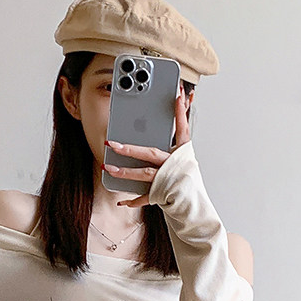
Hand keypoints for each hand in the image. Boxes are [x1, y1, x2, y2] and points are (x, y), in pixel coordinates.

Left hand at [104, 85, 193, 208]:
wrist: (192, 204)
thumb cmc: (186, 181)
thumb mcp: (183, 160)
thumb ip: (172, 145)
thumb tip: (159, 131)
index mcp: (183, 153)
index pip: (182, 129)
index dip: (180, 113)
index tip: (178, 95)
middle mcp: (175, 165)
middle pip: (151, 153)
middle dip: (130, 148)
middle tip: (112, 144)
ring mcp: (168, 180)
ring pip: (144, 174)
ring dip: (125, 172)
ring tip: (108, 168)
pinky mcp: (162, 194)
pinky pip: (145, 197)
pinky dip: (133, 200)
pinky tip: (121, 201)